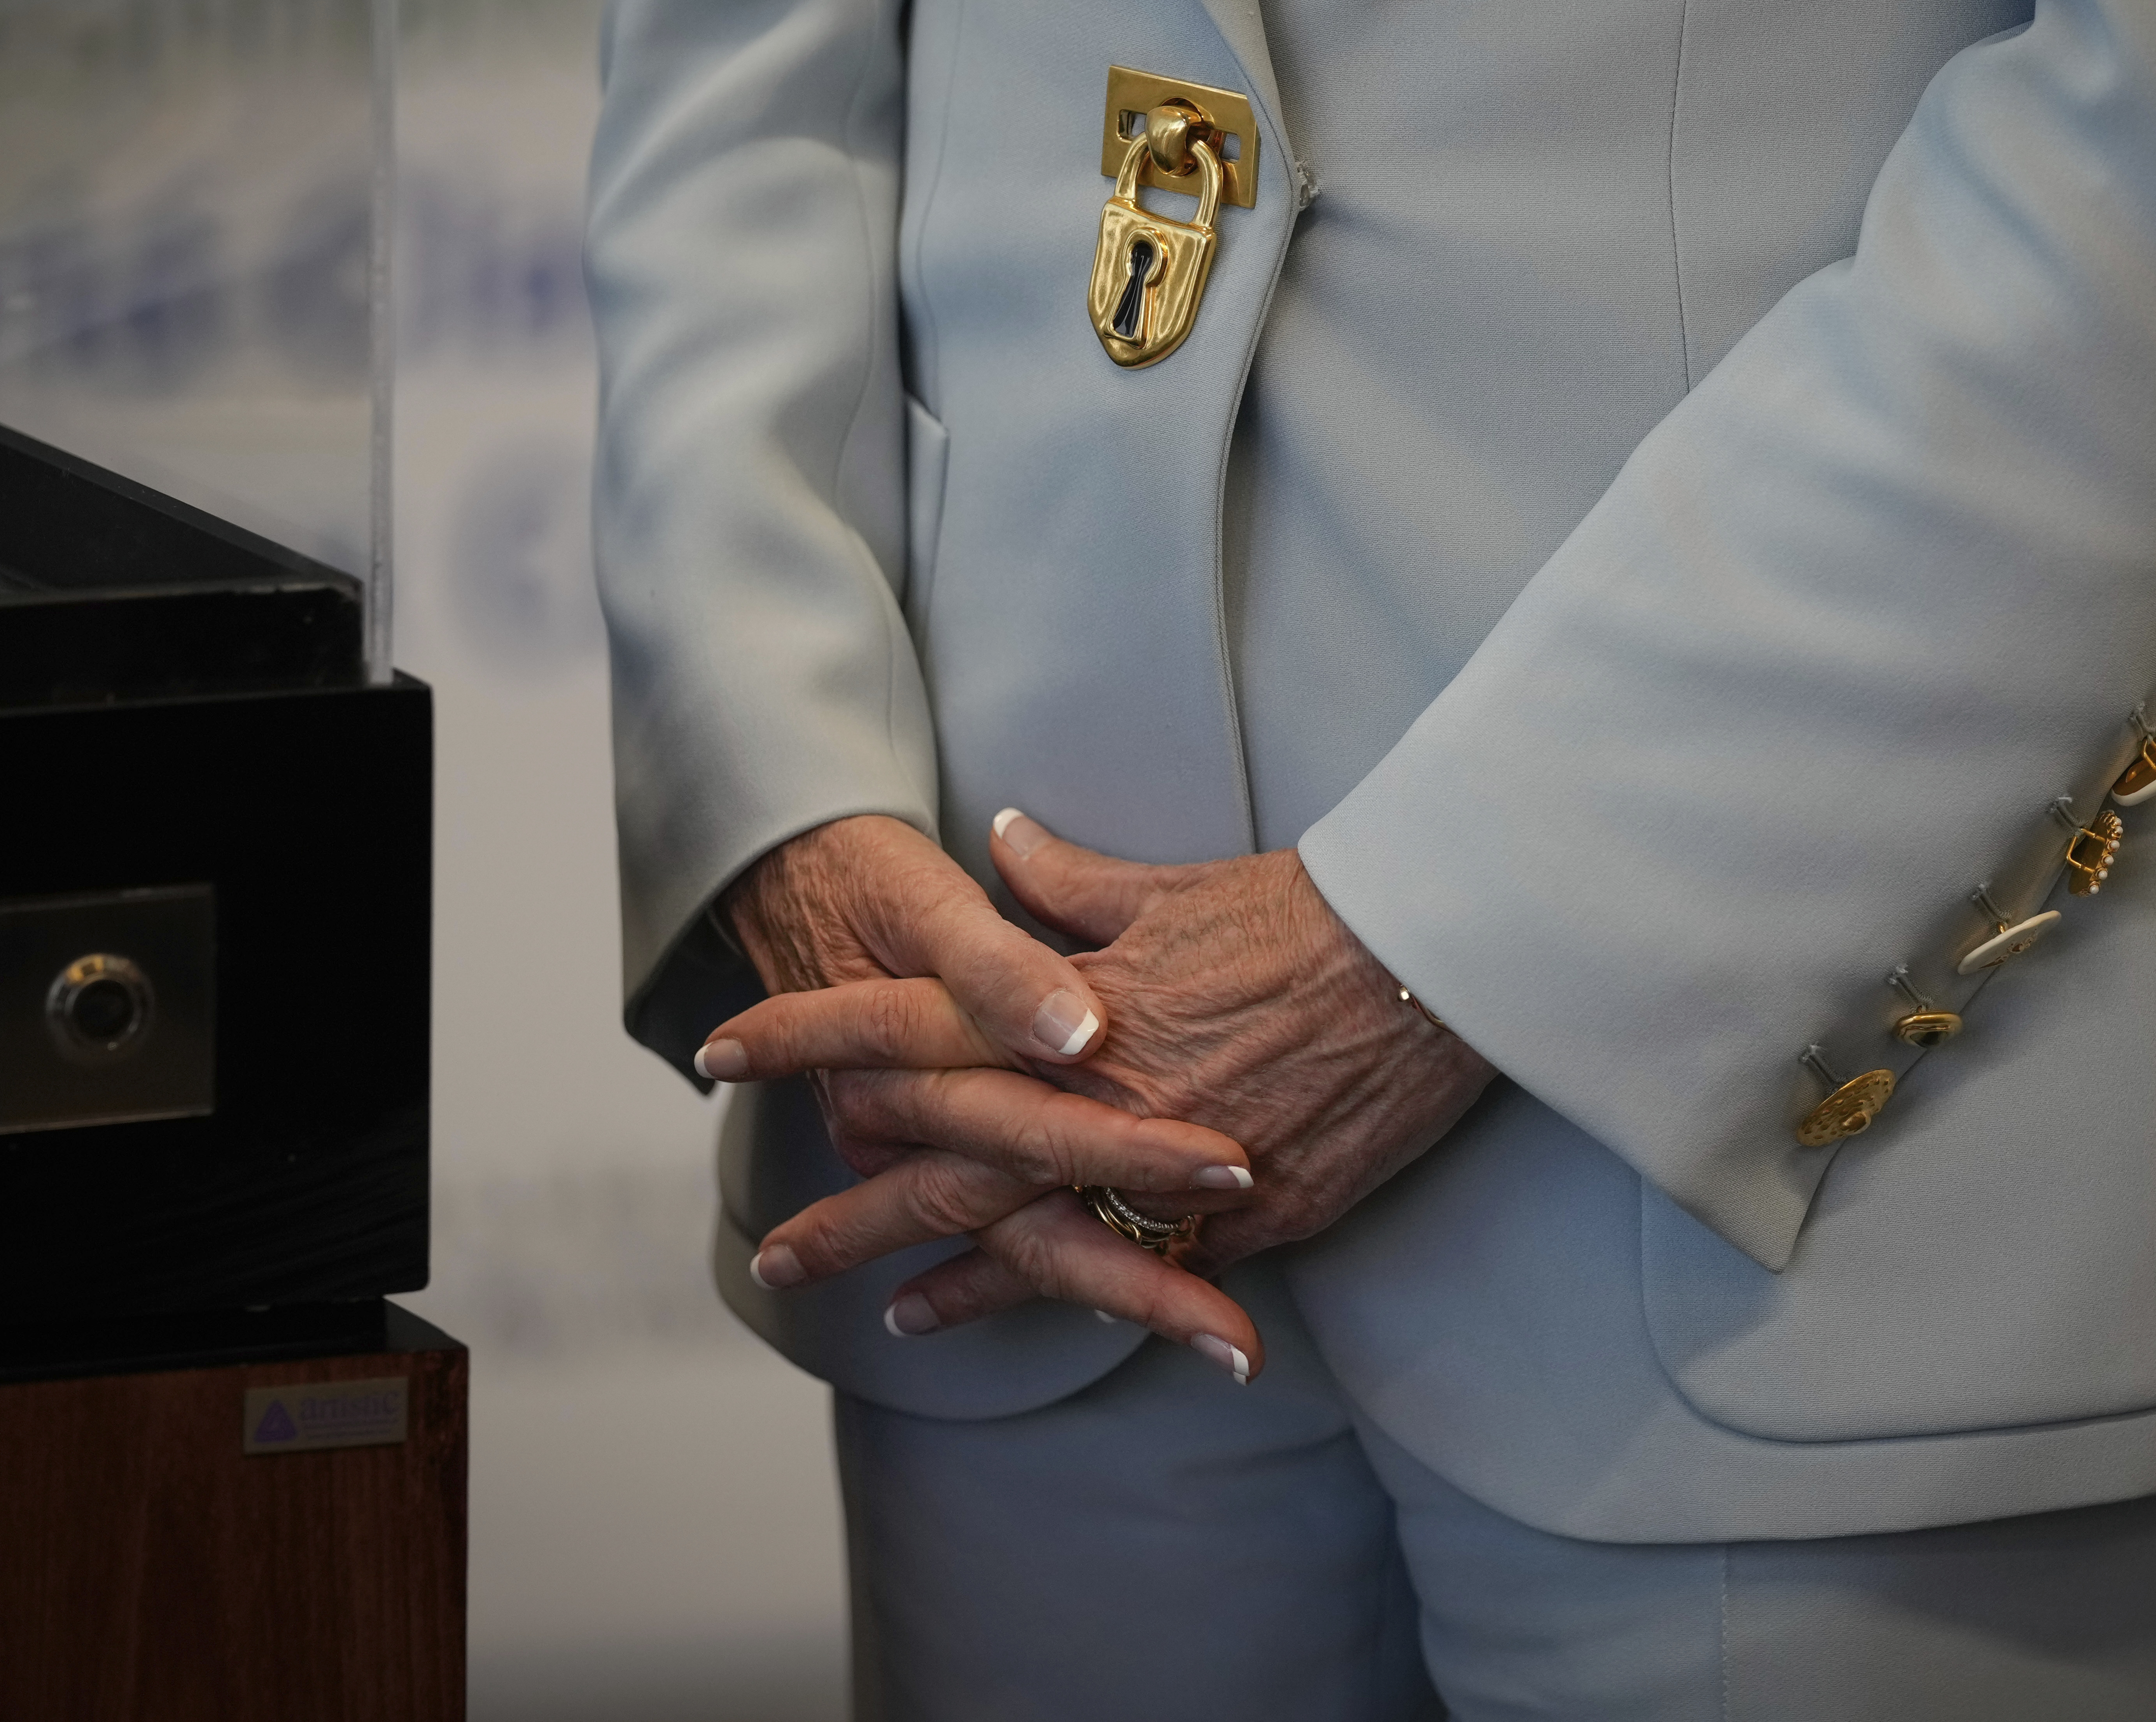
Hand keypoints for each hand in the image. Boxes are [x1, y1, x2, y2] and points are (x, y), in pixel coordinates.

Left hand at [714, 810, 1497, 1361]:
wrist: (1433, 959)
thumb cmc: (1305, 909)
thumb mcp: (1172, 883)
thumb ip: (1071, 877)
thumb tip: (1002, 839)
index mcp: (1060, 1003)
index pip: (896, 1020)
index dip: (803, 1035)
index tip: (722, 1051)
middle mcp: (1090, 1091)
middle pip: (936, 1160)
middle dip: (847, 1211)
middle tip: (773, 1260)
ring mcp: (1159, 1163)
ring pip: (1022, 1237)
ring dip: (947, 1280)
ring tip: (881, 1314)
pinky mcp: (1243, 1214)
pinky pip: (1139, 1268)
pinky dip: (1078, 1297)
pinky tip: (1037, 1316)